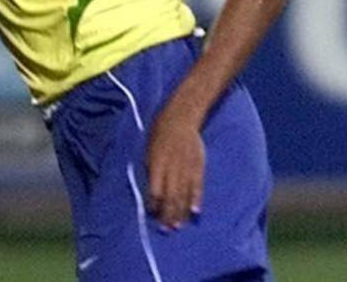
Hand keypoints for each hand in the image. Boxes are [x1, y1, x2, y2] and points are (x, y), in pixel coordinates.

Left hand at [145, 108, 203, 228]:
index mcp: (157, 163)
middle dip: (167, 214)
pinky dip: (196, 199)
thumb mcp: (148, 149)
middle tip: (165, 229)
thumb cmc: (159, 132)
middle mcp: (172, 168)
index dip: (154, 204)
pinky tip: (195, 211)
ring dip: (180, 211)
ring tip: (178, 225)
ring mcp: (186, 168)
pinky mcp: (198, 166)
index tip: (152, 214)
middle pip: (170, 196)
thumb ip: (151, 169)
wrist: (181, 118)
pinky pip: (197, 186)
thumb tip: (152, 188)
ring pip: (184, 194)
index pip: (155, 190)